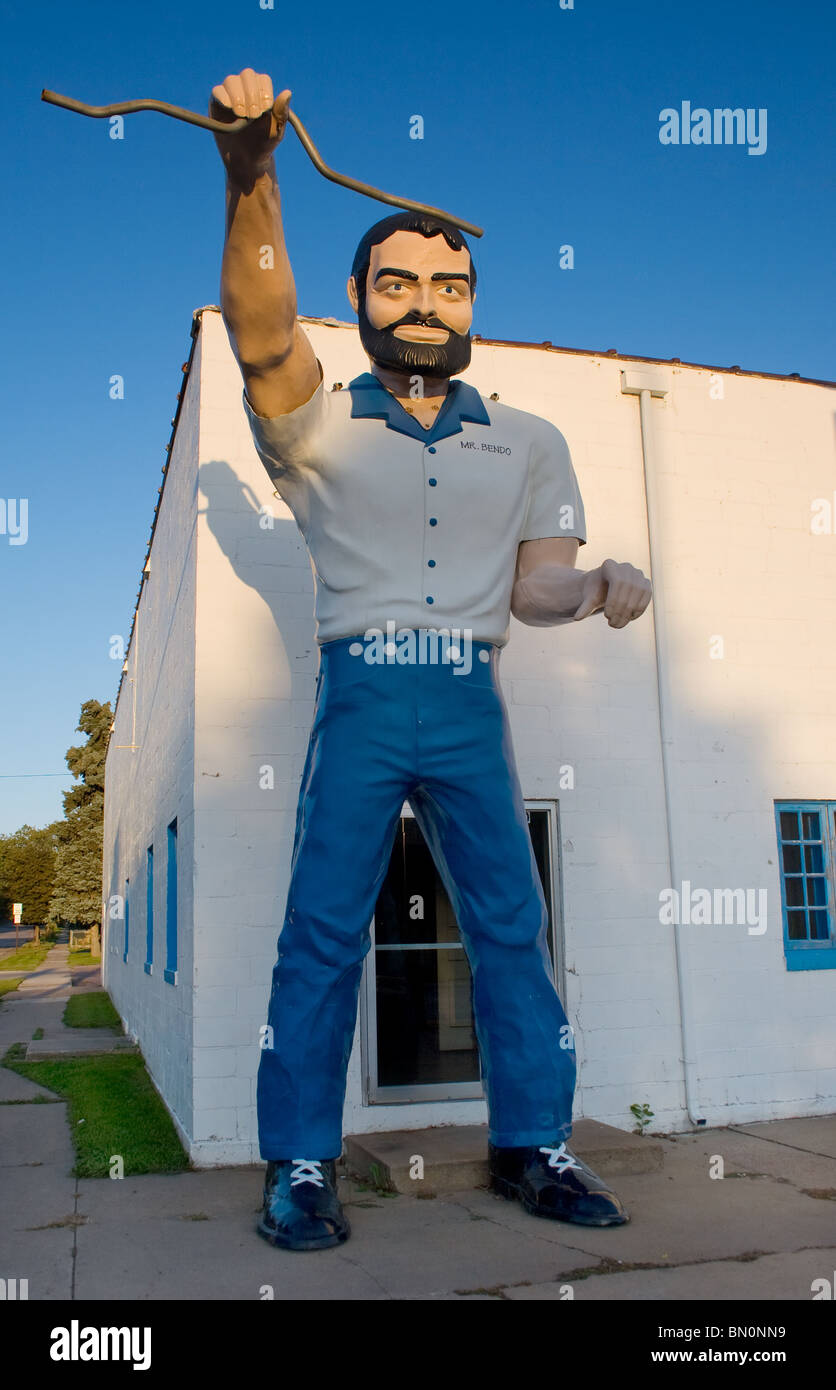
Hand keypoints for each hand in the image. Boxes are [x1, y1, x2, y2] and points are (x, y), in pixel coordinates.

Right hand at [210, 68, 291, 184]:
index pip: (262, 80)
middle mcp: (245, 88)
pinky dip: (223, 97)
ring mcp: (230, 93)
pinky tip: (230, 108)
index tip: (266, 110)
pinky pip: (217, 91)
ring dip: (238, 96)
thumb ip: (281, 112)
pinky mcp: (216, 102)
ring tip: (242, 116)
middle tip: (254, 115)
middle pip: (247, 75)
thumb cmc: (264, 143)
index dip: (264, 91)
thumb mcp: (276, 130)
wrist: (246, 160)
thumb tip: (288, 93)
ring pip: (231, 81)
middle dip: (251, 93)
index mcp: (262, 91)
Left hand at [573, 558, 651, 627]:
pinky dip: (638, 610)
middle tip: (612, 624)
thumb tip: (577, 618)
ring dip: (629, 612)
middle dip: (621, 609)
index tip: (606, 616)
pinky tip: (628, 619)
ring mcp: (638, 574)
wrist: (605, 587)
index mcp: (609, 565)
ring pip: (639, 593)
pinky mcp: (646, 583)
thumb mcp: (589, 598)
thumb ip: (584, 607)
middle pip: (629, 588)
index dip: (614, 600)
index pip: (618, 582)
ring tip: (618, 624)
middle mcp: (626, 567)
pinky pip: (646, 597)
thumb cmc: (595, 591)